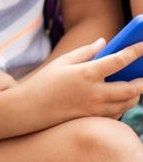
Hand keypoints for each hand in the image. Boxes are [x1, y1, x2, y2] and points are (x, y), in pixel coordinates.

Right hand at [22, 38, 142, 121]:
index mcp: (86, 73)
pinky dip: (122, 105)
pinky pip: (117, 113)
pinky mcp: (93, 119)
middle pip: (131, 88)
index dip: (135, 52)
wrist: (29, 109)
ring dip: (134, 94)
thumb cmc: (44, 82)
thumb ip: (85, 52)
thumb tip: (103, 42)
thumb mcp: (61, 62)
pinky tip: (118, 99)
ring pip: (127, 103)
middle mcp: (94, 92)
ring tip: (134, 86)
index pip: (119, 60)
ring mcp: (95, 108)